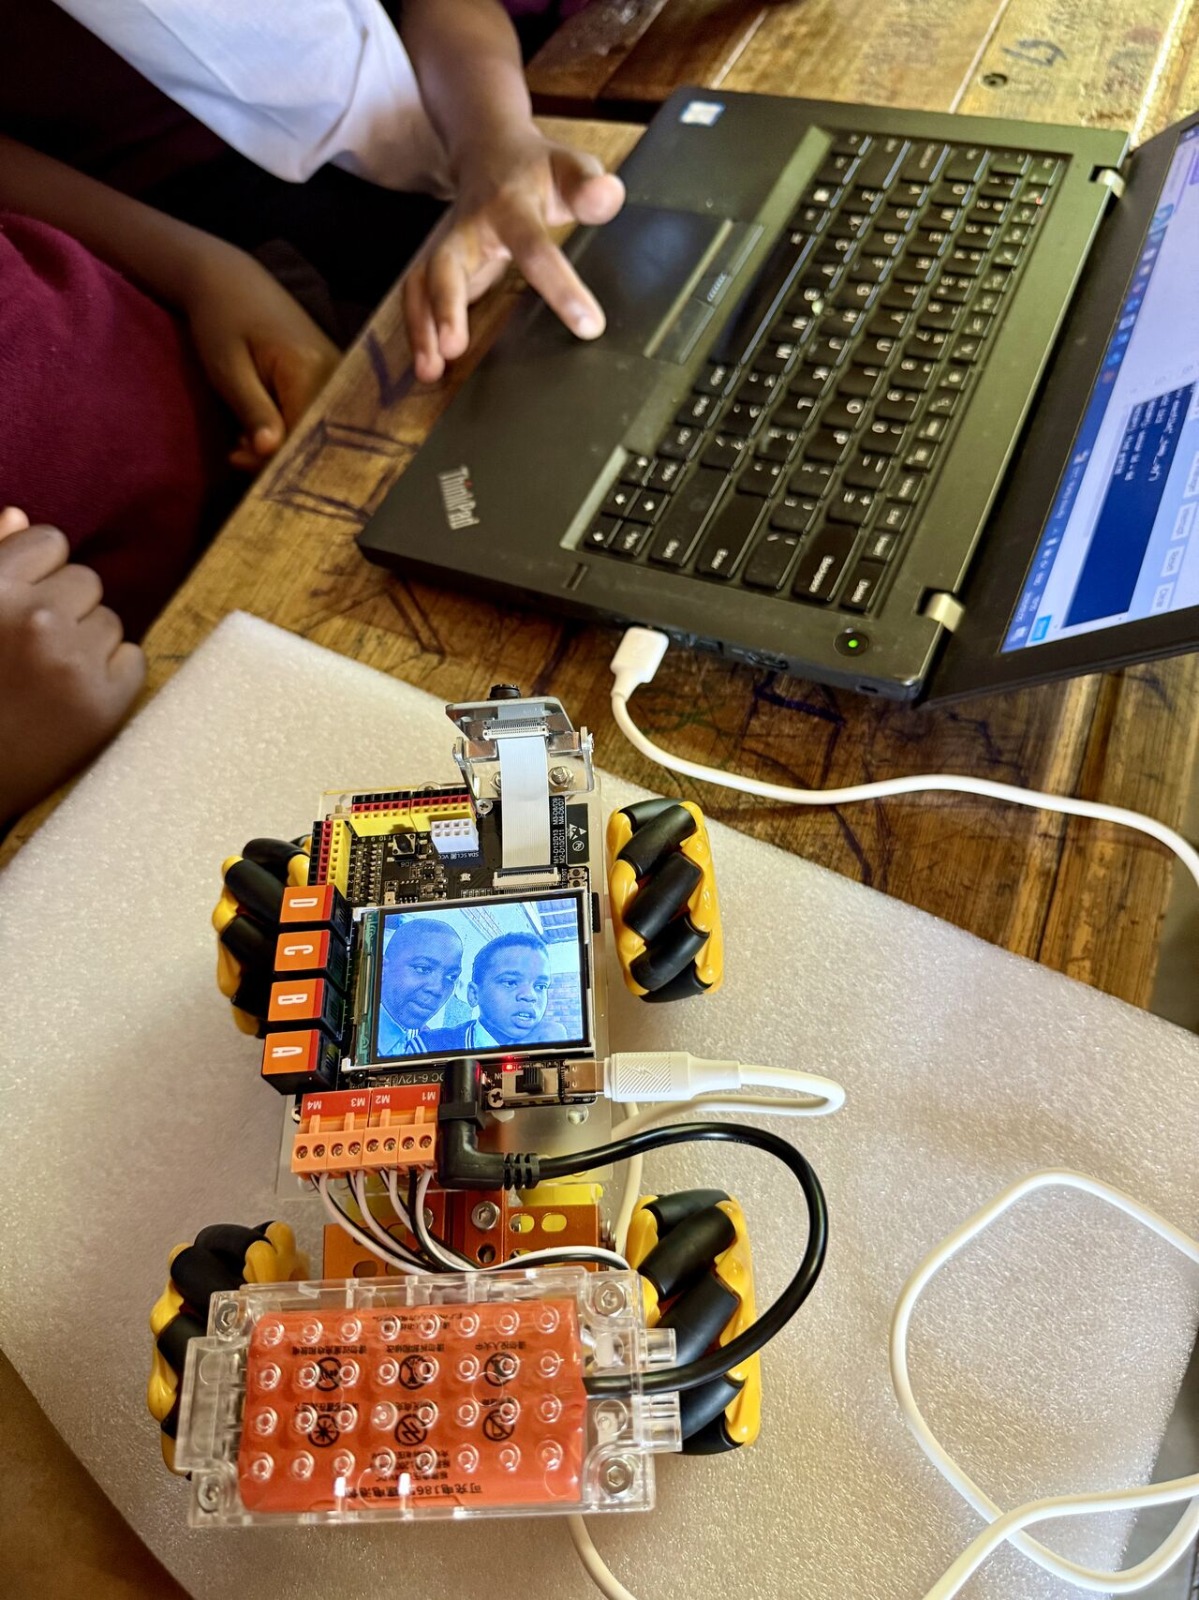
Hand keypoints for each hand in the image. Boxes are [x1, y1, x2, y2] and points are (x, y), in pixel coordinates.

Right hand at [0, 508, 144, 820]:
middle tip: (32, 653)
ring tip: (48, 679)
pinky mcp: (104, 703)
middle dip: (65, 609)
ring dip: (88, 644)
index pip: (49, 542)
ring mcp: (71, 661)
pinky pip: (133, 661)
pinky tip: (73, 699)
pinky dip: (112, 677)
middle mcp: (32, 619)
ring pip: (110, 621)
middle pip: (85, 581)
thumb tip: (21, 516)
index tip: (24, 608)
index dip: (39, 575)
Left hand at [182, 242, 340, 468]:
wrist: (230, 279)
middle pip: (316, 436)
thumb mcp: (228, 368)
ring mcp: (338, 374)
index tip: (235, 458)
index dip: (273, 457)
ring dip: (282, 442)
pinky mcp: (332, 376)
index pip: (303, 434)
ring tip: (244, 435)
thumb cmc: (221, 319)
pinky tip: (262, 425)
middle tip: (236, 450)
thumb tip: (270, 453)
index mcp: (310, 369)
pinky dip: (290, 427)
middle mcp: (336, 373)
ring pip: (317, 429)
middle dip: (277, 453)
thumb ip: (253, 410)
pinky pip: (317, 416)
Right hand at [403, 129, 625, 382]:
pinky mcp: (435, 264)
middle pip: (449, 263)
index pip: (534, 249)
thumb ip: (588, 185)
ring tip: (430, 370)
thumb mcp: (568, 168)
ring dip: (422, 328)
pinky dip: (417, 330)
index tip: (589, 327)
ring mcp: (447, 245)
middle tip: (453, 346)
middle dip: (446, 303)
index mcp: (510, 206)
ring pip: (422, 283)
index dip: (561, 287)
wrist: (489, 150)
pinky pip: (417, 296)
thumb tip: (607, 194)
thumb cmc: (537, 170)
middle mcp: (469, 227)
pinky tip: (426, 366)